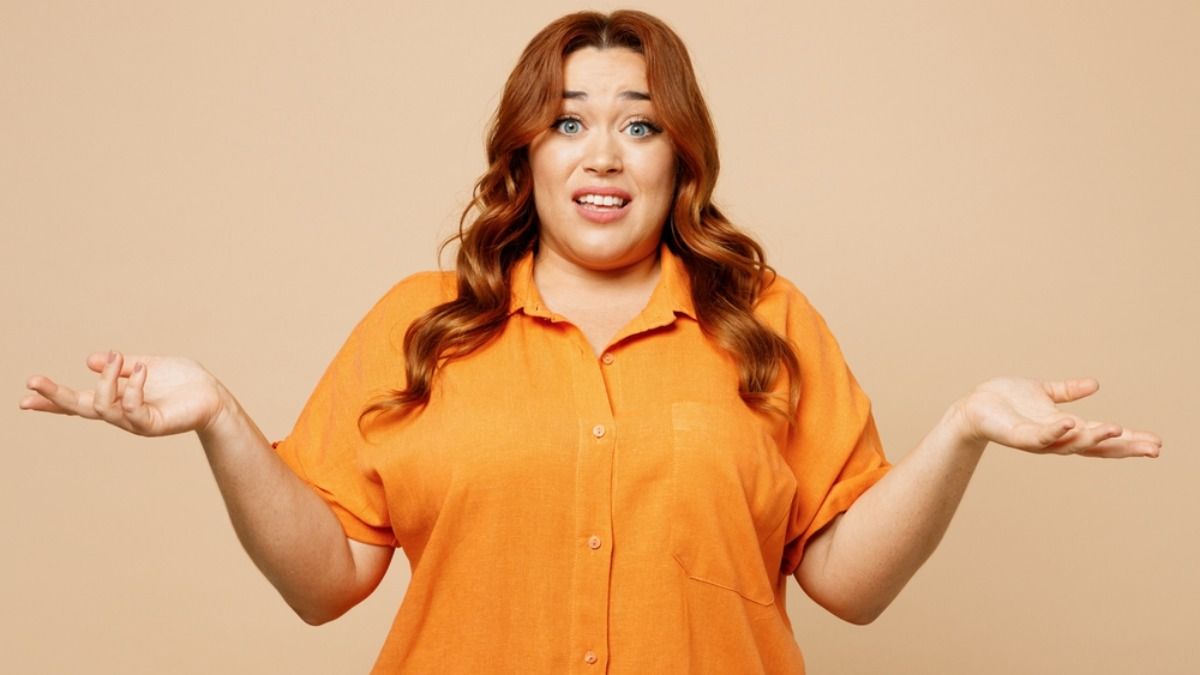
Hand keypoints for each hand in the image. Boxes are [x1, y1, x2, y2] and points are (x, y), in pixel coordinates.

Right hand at [20, 351, 229, 436]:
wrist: (214, 396)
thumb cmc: (184, 382)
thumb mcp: (148, 365)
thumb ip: (122, 365)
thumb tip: (90, 360)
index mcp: (117, 399)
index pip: (78, 402)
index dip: (52, 401)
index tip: (25, 398)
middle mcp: (121, 413)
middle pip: (80, 408)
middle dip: (55, 396)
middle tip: (33, 381)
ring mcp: (135, 421)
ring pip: (102, 407)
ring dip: (106, 380)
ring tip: (118, 359)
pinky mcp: (153, 425)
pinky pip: (132, 409)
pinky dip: (133, 388)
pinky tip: (143, 371)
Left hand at [952, 377, 1160, 458]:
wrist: (974, 407)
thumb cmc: (1007, 402)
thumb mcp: (1044, 393)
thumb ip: (1067, 391)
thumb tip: (1095, 385)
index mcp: (1066, 428)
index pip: (1104, 438)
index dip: (1129, 441)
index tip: (1156, 443)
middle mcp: (1057, 439)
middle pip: (1096, 447)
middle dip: (1124, 447)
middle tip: (1153, 447)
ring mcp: (1038, 440)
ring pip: (1071, 443)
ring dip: (1094, 437)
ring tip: (1118, 430)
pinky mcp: (1017, 436)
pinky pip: (1038, 435)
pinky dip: (1054, 430)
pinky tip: (1069, 422)